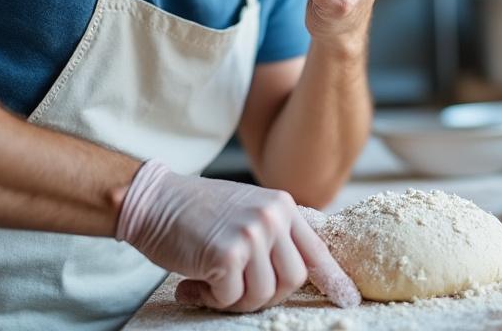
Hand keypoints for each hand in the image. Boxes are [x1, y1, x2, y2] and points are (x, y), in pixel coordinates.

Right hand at [117, 160, 360, 311]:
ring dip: (234, 300)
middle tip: (234, 291)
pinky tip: (194, 283)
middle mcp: (273, 217)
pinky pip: (231, 298)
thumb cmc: (195, 212)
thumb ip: (273, 236)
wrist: (153, 201)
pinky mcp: (227, 253)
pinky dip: (211, 299)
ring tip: (210, 284)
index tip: (349, 299)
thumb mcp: (247, 211)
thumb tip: (299, 274)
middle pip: (292, 280)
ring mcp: (252, 233)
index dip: (333, 279)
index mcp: (282, 206)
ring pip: (262, 294)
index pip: (316, 250)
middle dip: (266, 296)